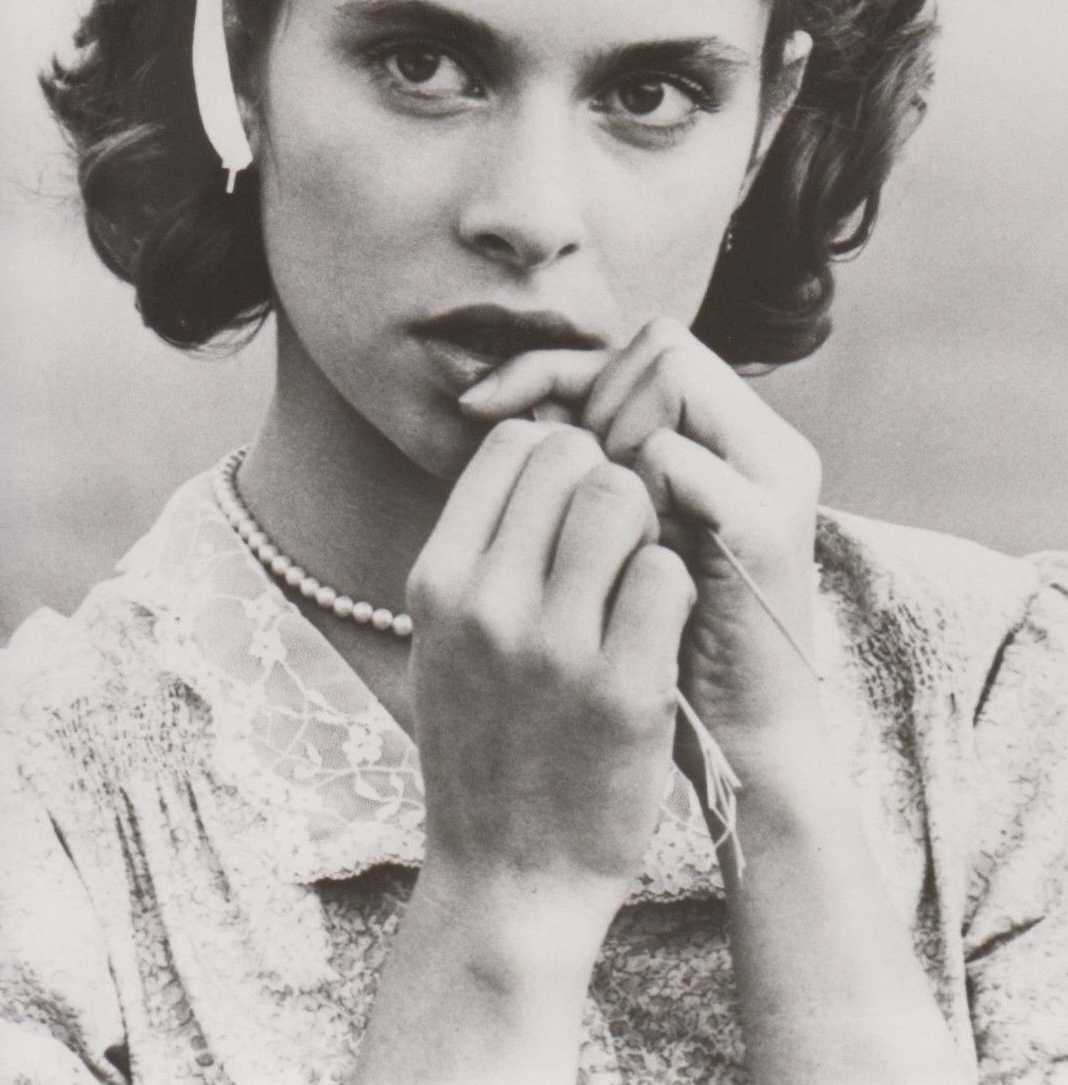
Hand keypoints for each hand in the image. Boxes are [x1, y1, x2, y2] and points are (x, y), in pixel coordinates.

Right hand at [406, 417, 695, 931]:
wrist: (510, 876)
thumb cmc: (484, 743)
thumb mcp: (445, 639)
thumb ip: (478, 549)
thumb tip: (533, 446)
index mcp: (437, 580)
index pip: (512, 444)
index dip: (561, 454)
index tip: (578, 496)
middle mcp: (485, 602)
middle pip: (572, 456)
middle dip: (609, 478)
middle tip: (620, 535)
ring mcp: (553, 645)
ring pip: (622, 498)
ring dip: (647, 525)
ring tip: (641, 574)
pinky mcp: (623, 688)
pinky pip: (666, 573)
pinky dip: (676, 584)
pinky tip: (664, 623)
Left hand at [459, 319, 825, 785]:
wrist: (739, 754)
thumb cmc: (657, 651)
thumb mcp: (618, 541)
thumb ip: (584, 470)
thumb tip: (504, 402)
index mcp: (734, 441)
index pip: (644, 346)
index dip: (556, 365)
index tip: (480, 406)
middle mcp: (764, 445)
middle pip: (660, 344)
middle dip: (588, 395)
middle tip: (562, 473)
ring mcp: (772, 479)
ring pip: (670, 379)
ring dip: (609, 435)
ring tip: (593, 509)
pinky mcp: (764, 527)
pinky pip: (670, 456)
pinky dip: (630, 486)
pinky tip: (613, 542)